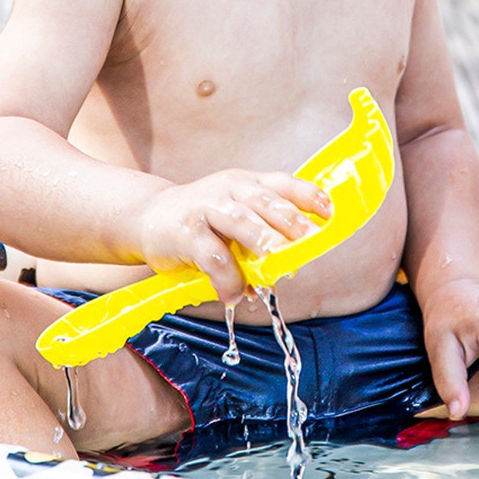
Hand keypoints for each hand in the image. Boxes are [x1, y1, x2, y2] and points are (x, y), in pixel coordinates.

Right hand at [137, 170, 331, 302]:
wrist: (148, 216)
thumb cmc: (203, 219)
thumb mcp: (235, 214)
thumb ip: (262, 234)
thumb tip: (290, 268)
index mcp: (247, 183)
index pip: (283, 184)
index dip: (308, 196)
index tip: (330, 212)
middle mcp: (229, 189)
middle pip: (265, 201)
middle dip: (290, 220)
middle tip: (309, 239)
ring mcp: (206, 207)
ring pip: (240, 221)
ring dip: (263, 241)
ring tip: (278, 263)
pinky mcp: (185, 232)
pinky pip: (212, 256)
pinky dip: (227, 278)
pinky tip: (235, 295)